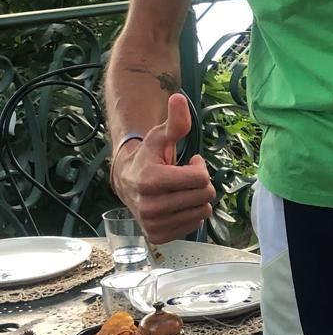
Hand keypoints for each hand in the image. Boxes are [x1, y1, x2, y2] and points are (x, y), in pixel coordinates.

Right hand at [110, 92, 214, 243]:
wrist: (127, 181)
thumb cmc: (149, 156)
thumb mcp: (161, 136)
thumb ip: (175, 121)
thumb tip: (178, 98)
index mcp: (150, 181)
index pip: (200, 178)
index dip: (199, 167)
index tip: (188, 163)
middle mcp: (149, 207)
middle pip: (204, 196)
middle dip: (200, 183)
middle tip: (184, 177)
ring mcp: (153, 224)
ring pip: (202, 212)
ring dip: (196, 199)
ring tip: (179, 190)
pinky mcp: (158, 236)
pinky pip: (194, 225)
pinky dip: (190, 213)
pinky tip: (176, 203)